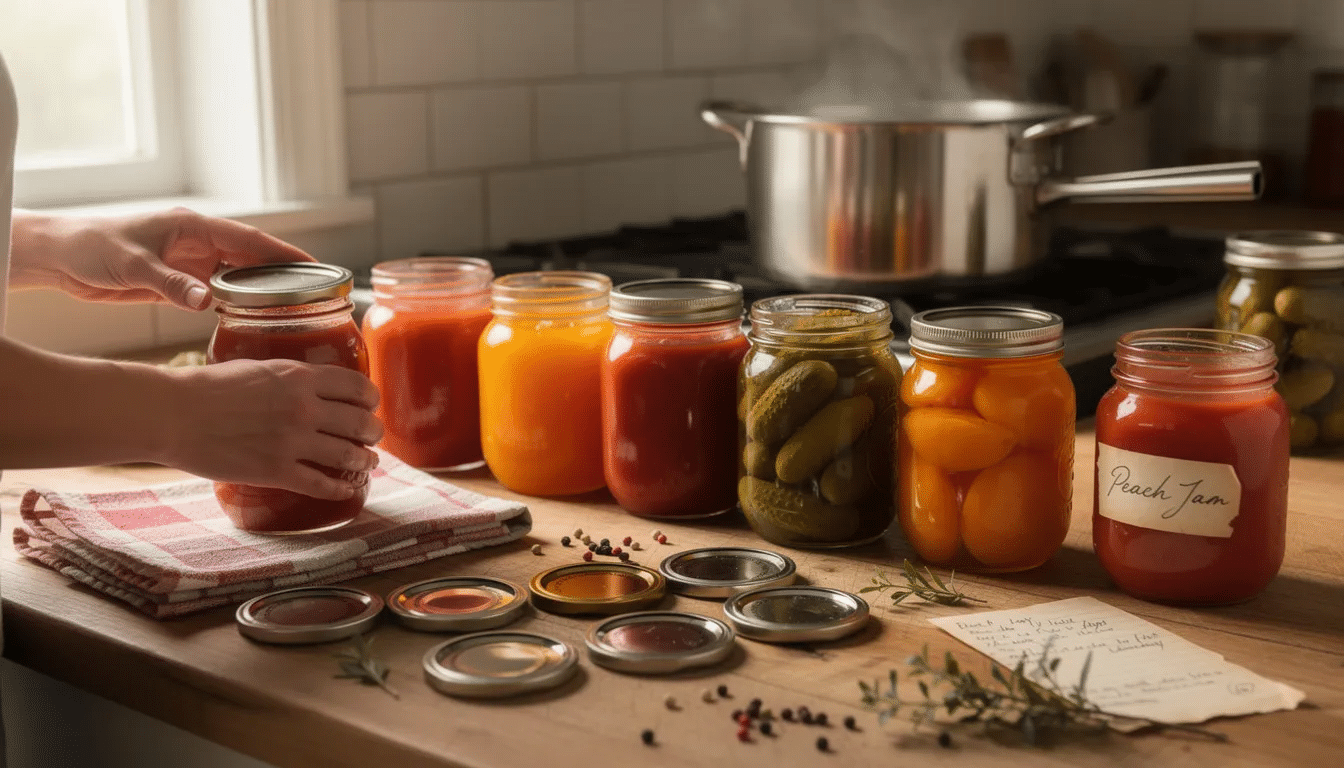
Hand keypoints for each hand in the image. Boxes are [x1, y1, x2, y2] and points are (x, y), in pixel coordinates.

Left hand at [10, 207, 313, 309]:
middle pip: (251, 258)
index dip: (284, 253)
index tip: (314, 266)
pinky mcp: (178, 282)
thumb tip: (207, 302)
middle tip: (316, 294)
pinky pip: (217, 292)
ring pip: (237, 277)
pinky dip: (236, 304)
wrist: (60, 257)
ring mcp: (189, 262)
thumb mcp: (133, 265)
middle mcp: (197, 242)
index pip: (250, 239)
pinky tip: (252, 319)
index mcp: (193, 227)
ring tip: (293, 310)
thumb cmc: (91, 246)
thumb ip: (171, 284)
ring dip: (262, 291)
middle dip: (283, 273)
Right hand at [160, 359, 382, 499]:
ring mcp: (291, 442)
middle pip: (361, 422)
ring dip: (365, 460)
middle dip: (373, 432)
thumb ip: (289, 377)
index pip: (358, 387)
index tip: (371, 405)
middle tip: (372, 436)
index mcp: (300, 378)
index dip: (371, 399)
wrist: (173, 413)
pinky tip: (346, 490)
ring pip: (348, 455)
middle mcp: (303, 409)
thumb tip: (308, 384)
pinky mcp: (275, 471)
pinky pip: (321, 484)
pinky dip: (339, 489)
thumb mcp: (258, 369)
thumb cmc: (208, 387)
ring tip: (369, 462)